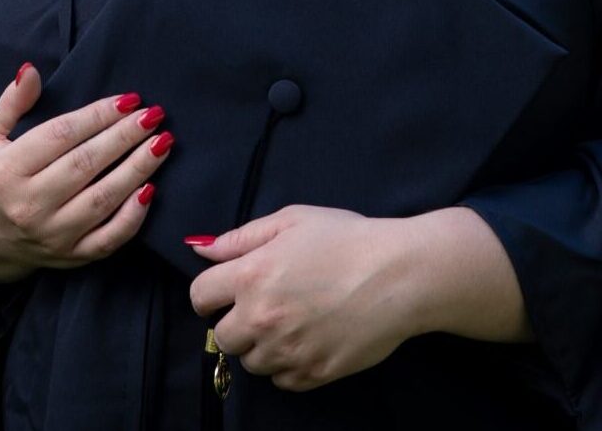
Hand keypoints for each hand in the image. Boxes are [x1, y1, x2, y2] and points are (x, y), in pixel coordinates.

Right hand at [0, 62, 174, 284]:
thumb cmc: (0, 175)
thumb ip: (12, 103)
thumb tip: (31, 71)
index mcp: (7, 170)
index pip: (60, 136)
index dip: (97, 115)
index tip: (129, 99)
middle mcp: (29, 204)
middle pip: (85, 165)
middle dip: (124, 137)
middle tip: (154, 116)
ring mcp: (52, 234)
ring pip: (102, 200)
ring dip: (137, 169)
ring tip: (163, 143)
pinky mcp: (72, 256)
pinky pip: (108, 239)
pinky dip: (133, 217)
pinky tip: (152, 188)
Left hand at [185, 205, 424, 392]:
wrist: (401, 275)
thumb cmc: (349, 239)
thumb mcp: (293, 221)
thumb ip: (242, 237)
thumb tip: (202, 249)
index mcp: (251, 275)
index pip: (200, 297)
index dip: (211, 294)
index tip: (226, 294)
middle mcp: (262, 317)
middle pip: (222, 337)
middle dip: (237, 323)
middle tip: (266, 307)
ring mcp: (287, 350)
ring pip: (251, 362)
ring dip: (263, 346)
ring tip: (293, 323)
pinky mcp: (313, 373)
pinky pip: (282, 380)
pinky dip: (289, 365)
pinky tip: (309, 341)